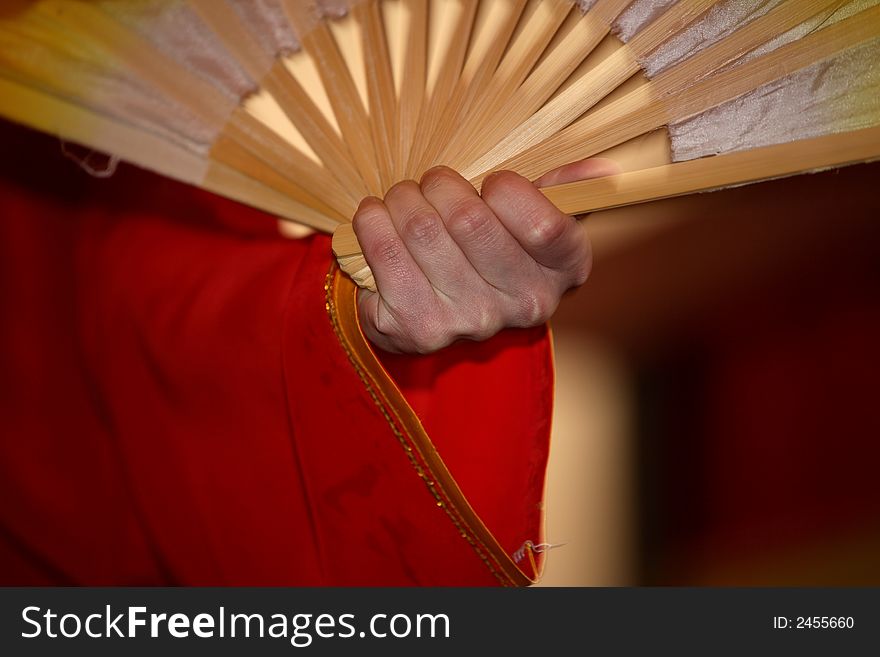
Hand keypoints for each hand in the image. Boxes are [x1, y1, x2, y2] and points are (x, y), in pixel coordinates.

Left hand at [352, 159, 619, 352]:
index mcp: (564, 270)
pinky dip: (371, 222)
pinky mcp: (415, 328)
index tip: (490, 184)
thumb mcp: (536, 221)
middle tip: (431, 183)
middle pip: (467, 218)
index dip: (505, 190)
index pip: (541, 226)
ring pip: (420, 227)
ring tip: (402, 198)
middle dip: (439, 184)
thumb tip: (599, 172)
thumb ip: (562, 192)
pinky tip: (378, 220)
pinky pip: (382, 252)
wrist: (444, 312)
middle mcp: (522, 306)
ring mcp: (468, 323)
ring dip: (401, 198)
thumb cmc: (492, 250)